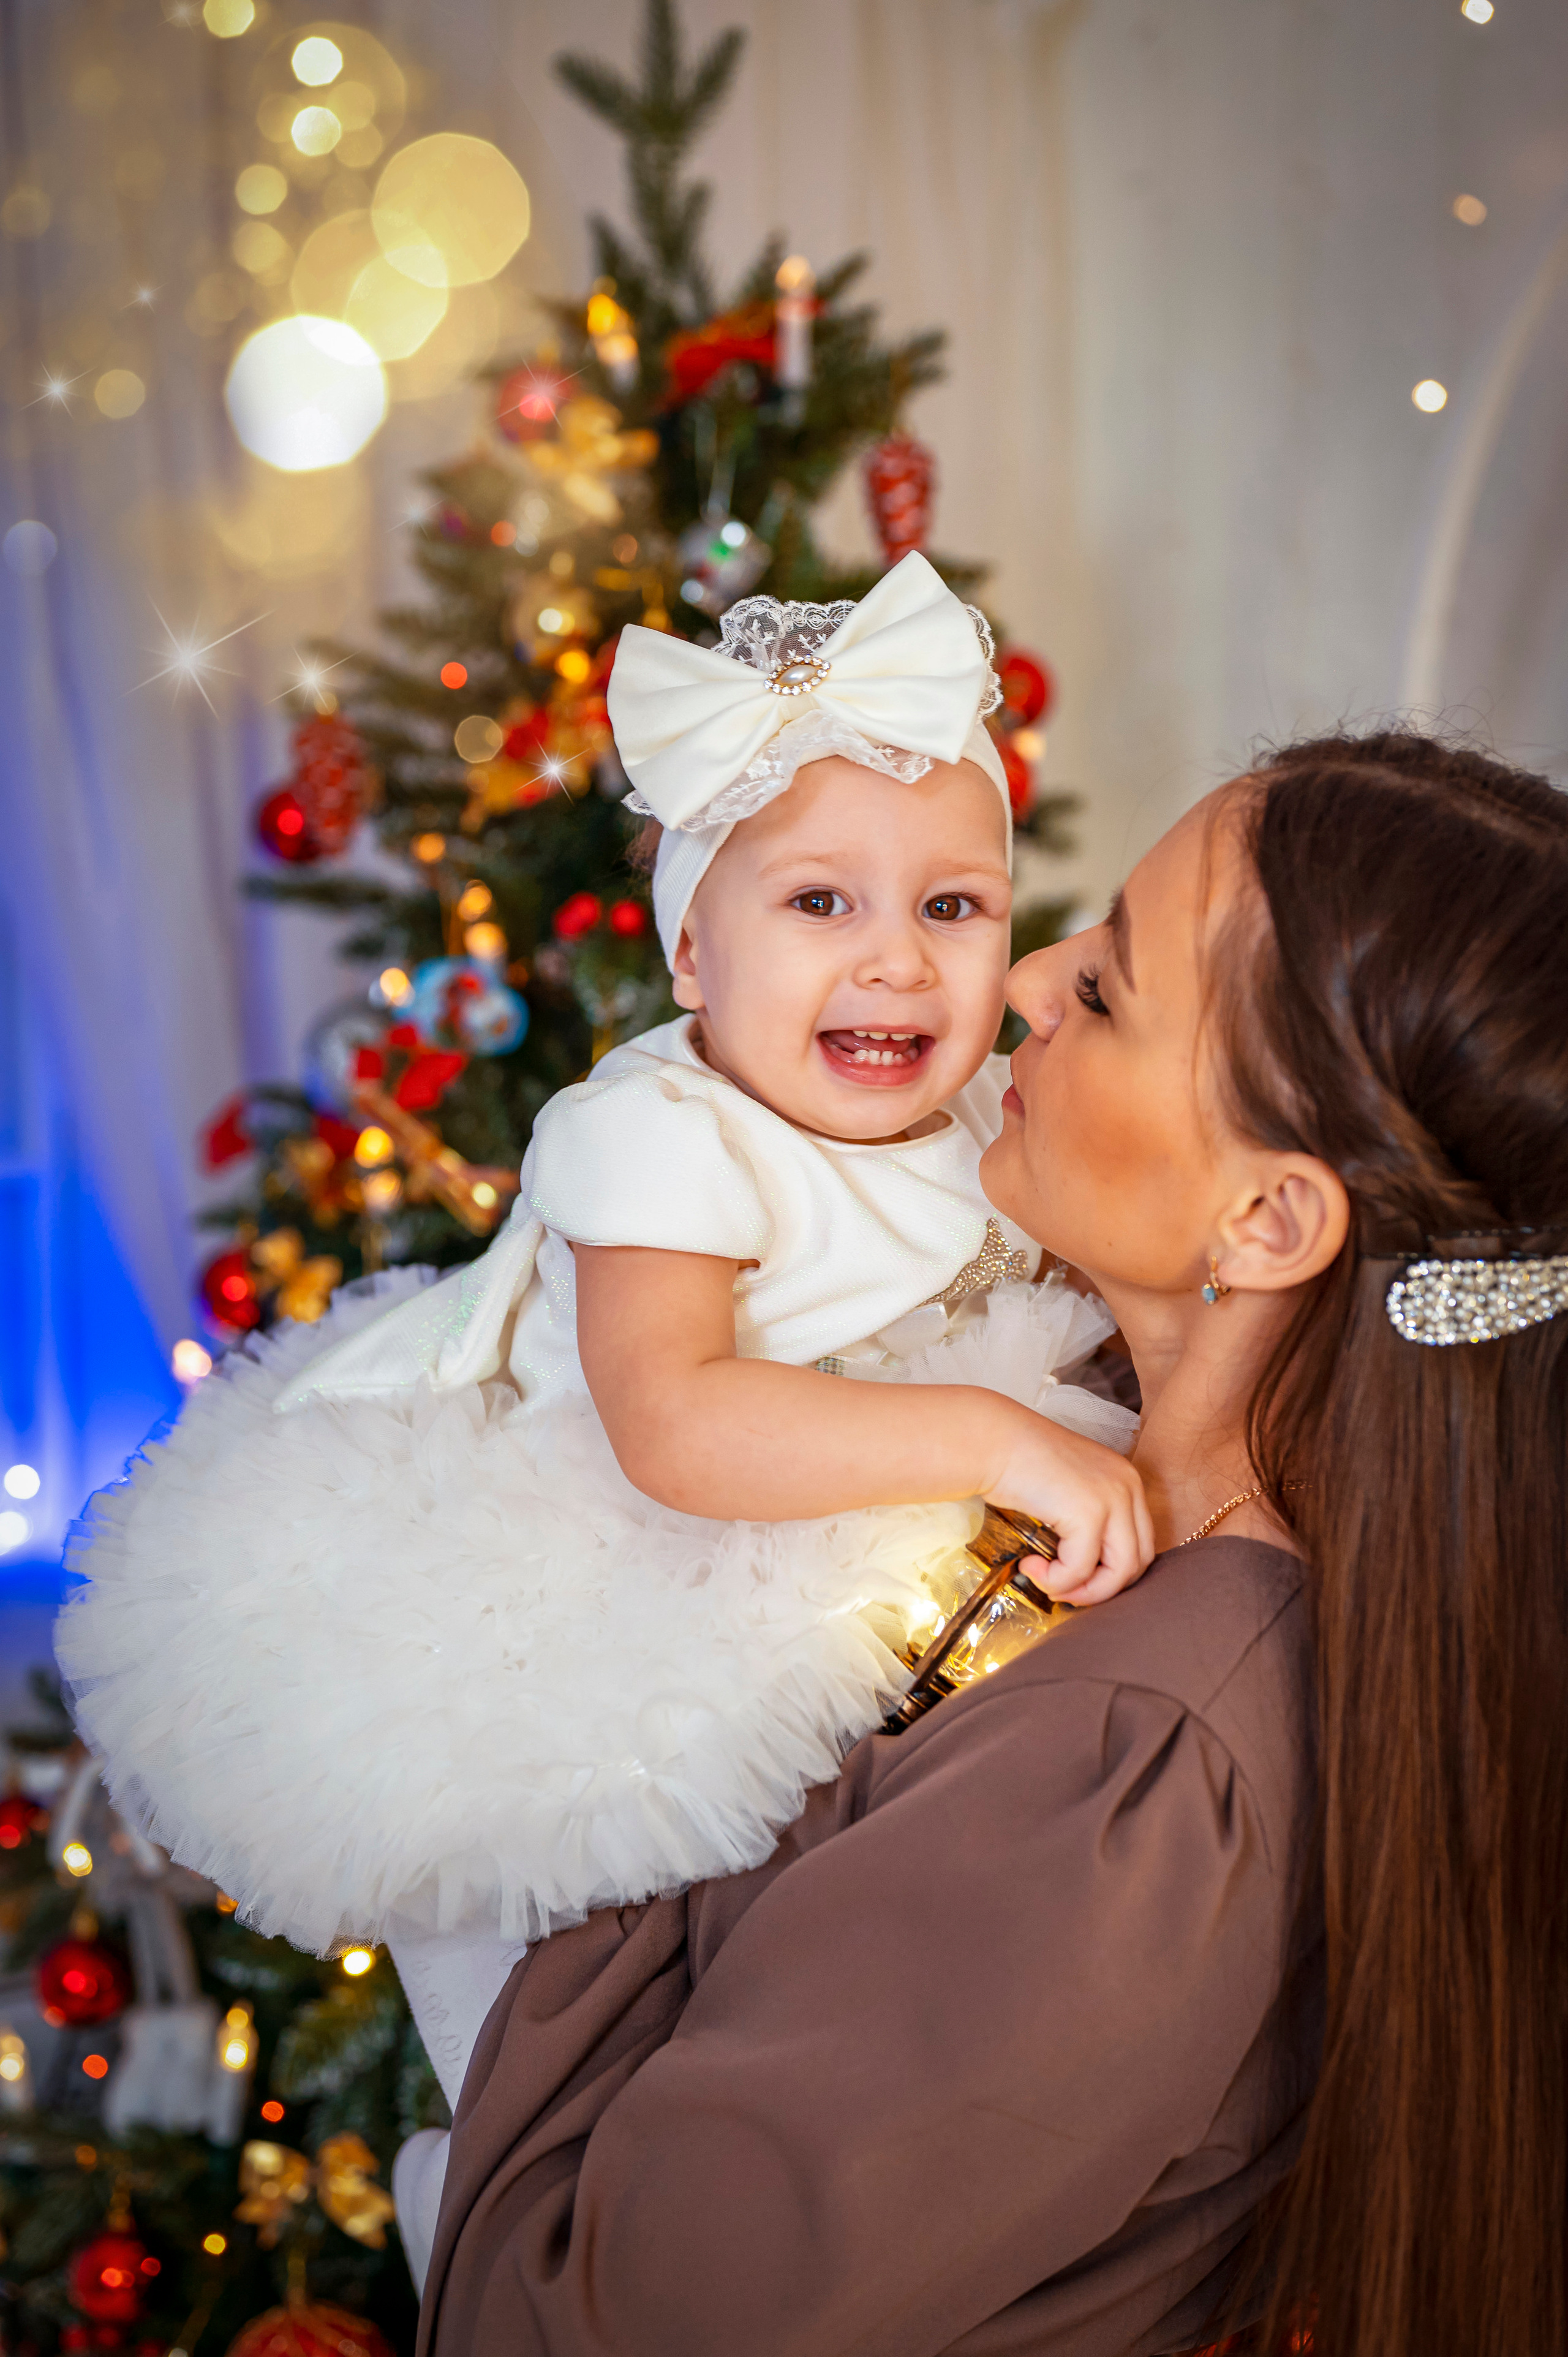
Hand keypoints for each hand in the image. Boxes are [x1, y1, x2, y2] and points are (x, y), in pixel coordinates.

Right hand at [984, 1406, 1154, 1605]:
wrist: (991, 1440)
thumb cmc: (1017, 1462)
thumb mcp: (1068, 1489)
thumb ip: (1087, 1521)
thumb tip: (1087, 1575)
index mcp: (1126, 1480)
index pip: (1139, 1544)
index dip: (1110, 1573)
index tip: (1076, 1580)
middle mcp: (1128, 1486)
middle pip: (1137, 1562)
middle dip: (1101, 1589)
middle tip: (1063, 1590)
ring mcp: (1112, 1498)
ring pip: (1119, 1572)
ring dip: (1081, 1591)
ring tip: (1048, 1583)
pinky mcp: (1088, 1513)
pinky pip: (1080, 1569)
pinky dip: (1055, 1580)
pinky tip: (1030, 1565)